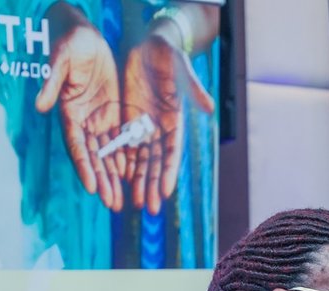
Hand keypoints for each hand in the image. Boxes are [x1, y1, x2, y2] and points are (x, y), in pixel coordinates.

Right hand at [34, 7, 123, 209]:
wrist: (83, 33)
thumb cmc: (68, 43)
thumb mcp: (61, 60)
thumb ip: (52, 83)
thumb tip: (40, 106)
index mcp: (68, 112)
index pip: (77, 146)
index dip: (85, 167)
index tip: (92, 188)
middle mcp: (83, 121)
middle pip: (94, 157)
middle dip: (103, 181)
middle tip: (113, 205)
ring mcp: (98, 118)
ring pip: (108, 153)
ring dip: (115, 176)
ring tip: (123, 200)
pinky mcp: (113, 112)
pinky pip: (121, 139)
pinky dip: (126, 158)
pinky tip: (134, 176)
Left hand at [121, 33, 214, 214]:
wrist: (153, 44)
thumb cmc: (170, 55)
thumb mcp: (182, 70)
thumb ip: (193, 89)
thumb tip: (209, 107)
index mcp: (175, 120)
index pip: (172, 152)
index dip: (169, 172)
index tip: (165, 192)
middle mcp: (160, 128)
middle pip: (155, 162)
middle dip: (151, 185)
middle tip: (147, 208)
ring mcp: (144, 125)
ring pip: (140, 159)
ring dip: (137, 180)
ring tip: (134, 202)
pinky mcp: (128, 118)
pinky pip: (124, 144)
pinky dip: (122, 162)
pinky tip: (118, 179)